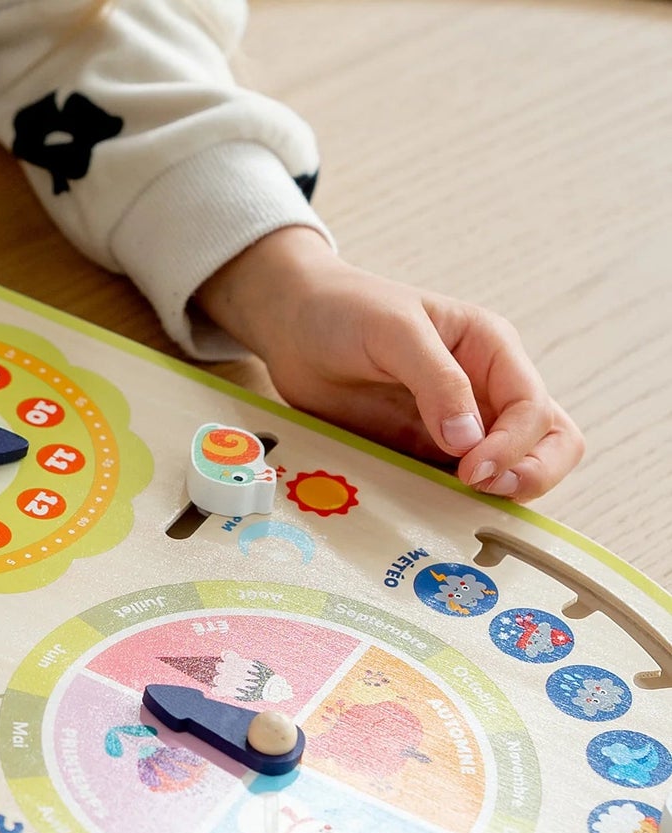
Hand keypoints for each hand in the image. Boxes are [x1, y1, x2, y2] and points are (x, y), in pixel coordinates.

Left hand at [197, 229, 583, 501]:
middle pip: (548, 441)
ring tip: (460, 502)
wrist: (295, 327)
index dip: (511, 446)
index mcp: (492, 351)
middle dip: (531, 473)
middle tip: (485, 491)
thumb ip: (436, 381)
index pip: (532, 408)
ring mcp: (456, 426)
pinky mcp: (421, 452)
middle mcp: (485, 390)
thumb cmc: (347, 311)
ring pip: (512, 468)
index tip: (471, 469)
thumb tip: (468, 442)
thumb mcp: (395, 331)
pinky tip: (428, 510)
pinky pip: (453, 485)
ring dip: (498, 493)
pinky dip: (452, 503)